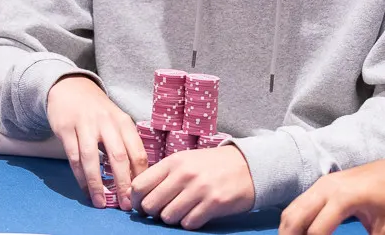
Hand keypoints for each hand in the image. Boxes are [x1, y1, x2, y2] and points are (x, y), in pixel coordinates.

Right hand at [47, 75, 146, 209]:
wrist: (71, 88)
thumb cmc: (98, 111)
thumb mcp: (117, 121)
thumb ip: (125, 144)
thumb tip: (136, 176)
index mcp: (124, 122)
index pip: (137, 151)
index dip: (141, 175)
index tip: (141, 194)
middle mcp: (107, 122)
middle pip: (118, 156)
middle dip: (123, 184)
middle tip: (125, 205)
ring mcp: (85, 125)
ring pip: (92, 159)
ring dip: (96, 184)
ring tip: (100, 203)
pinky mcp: (66, 129)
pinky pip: (74, 157)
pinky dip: (79, 176)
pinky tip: (85, 188)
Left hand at [131, 145, 253, 229]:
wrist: (248, 164)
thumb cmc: (212, 165)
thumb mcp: (186, 160)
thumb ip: (164, 175)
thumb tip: (139, 196)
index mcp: (173, 162)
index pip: (139, 185)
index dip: (136, 200)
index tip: (141, 205)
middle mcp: (184, 174)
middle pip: (151, 204)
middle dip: (154, 212)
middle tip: (163, 210)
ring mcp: (199, 189)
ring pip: (168, 217)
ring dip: (173, 218)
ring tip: (182, 211)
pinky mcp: (214, 203)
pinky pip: (188, 223)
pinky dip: (189, 222)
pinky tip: (196, 214)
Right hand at [279, 157, 384, 234]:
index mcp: (344, 198)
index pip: (317, 231)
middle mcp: (327, 188)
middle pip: (295, 218)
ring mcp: (321, 184)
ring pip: (292, 210)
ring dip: (289, 230)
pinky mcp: (320, 185)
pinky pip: (298, 204)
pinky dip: (294, 221)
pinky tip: (300, 234)